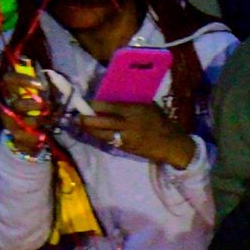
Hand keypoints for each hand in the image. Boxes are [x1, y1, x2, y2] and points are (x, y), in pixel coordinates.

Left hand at [72, 100, 194, 168]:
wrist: (171, 144)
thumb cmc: (160, 121)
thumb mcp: (147, 107)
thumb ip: (129, 104)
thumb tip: (110, 100)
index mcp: (133, 110)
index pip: (107, 107)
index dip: (94, 105)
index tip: (87, 103)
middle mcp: (127, 124)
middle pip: (99, 122)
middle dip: (85, 119)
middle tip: (78, 116)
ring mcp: (125, 138)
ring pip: (100, 134)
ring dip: (89, 129)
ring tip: (81, 124)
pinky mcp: (125, 148)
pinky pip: (108, 141)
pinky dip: (99, 136)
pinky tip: (94, 132)